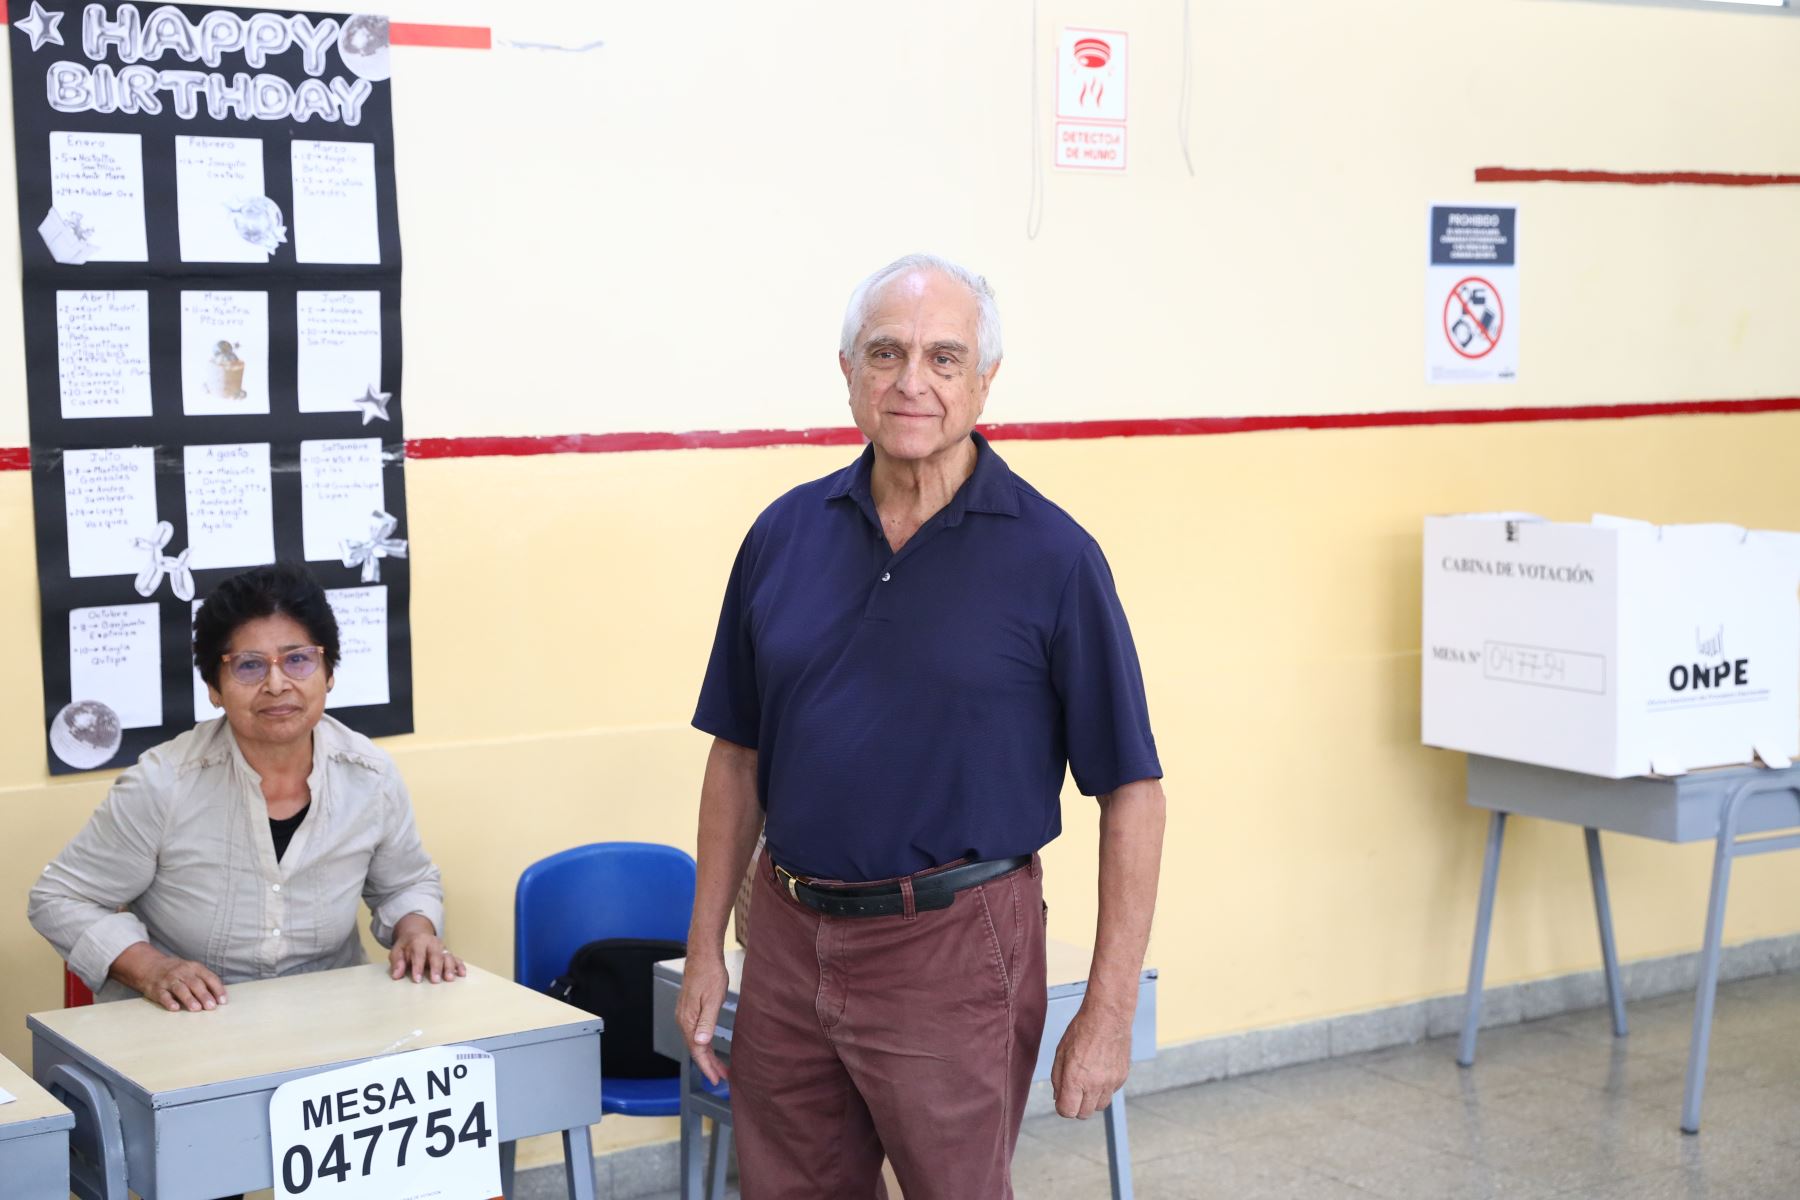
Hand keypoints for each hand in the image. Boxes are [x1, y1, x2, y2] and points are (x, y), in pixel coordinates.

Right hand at [125, 948, 228, 1012]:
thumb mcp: (192, 971)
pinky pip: (163, 995)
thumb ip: (205, 982)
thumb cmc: (178, 972)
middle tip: (211, 1007)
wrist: (150, 966)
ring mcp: (169, 980)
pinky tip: (175, 1008)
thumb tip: (220, 998)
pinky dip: (169, 1002)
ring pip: (180, 989)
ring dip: (189, 999)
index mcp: (195, 968)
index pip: (209, 977)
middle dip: (204, 995)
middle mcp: (182, 972)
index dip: (217, 989)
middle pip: (195, 984)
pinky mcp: (157, 988)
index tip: (223, 1001)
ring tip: (197, 1008)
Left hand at [389, 913, 465, 983]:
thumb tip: (396, 975)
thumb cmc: (406, 946)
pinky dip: (460, 966)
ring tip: (449, 979)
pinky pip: (456, 958)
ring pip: (448, 956)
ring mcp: (442, 948)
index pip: (419, 954)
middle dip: (436, 968)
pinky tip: (462, 974)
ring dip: (449, 967)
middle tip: (435, 980)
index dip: (418, 966)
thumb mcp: (397, 951)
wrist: (417, 933)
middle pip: (436, 954)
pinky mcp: (448, 953)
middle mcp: (432, 943)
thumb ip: (397, 962)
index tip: (417, 979)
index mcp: (418, 941)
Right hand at [676, 950, 729, 1085]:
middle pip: (696, 1049)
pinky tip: (710, 1046)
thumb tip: (700, 1042)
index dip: (707, 1066)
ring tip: (720, 1067)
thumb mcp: (713, 999)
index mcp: (688, 1020)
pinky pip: (695, 1032)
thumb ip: (707, 1022)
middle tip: (722, 1077)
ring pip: (696, 1041)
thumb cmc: (710, 974)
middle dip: (709, 1065)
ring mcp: (685, 1014)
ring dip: (707, 1055)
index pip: (697, 1051)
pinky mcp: (689, 1009)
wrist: (703, 954)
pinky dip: (704, 1043)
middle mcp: (683, 1020)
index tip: (717, 1079)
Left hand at [1051, 1002, 1131, 1118]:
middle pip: (1084, 1113)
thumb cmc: (1081, 1031)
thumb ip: (1057, 1078)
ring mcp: (1110, 1082)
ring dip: (1092, 1099)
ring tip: (1088, 1080)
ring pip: (1100, 1106)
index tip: (1062, 1098)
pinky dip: (1104, 1088)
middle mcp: (1094, 1085)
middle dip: (1076, 1106)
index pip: (1068, 1111)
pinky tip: (1100, 1071)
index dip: (1062, 1107)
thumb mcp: (1061, 1053)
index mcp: (1075, 1079)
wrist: (1108, 1017)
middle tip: (1074, 1090)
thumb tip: (1058, 1097)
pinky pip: (1111, 1092)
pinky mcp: (1122, 1077)